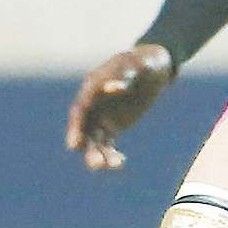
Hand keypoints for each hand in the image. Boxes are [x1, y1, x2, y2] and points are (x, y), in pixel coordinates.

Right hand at [65, 43, 174, 170]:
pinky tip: (120, 163)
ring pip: (93, 140)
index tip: (75, 144)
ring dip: (99, 155)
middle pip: (82, 127)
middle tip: (94, 163)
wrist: (153, 67)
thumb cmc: (144, 62)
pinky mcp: (112, 126)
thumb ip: (126, 72)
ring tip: (113, 166)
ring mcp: (101, 115)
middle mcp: (93, 103)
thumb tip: (115, 86)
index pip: (81, 107)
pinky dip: (111, 154)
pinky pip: (107, 144)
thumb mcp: (139, 63)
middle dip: (85, 146)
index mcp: (93, 85)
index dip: (76, 126)